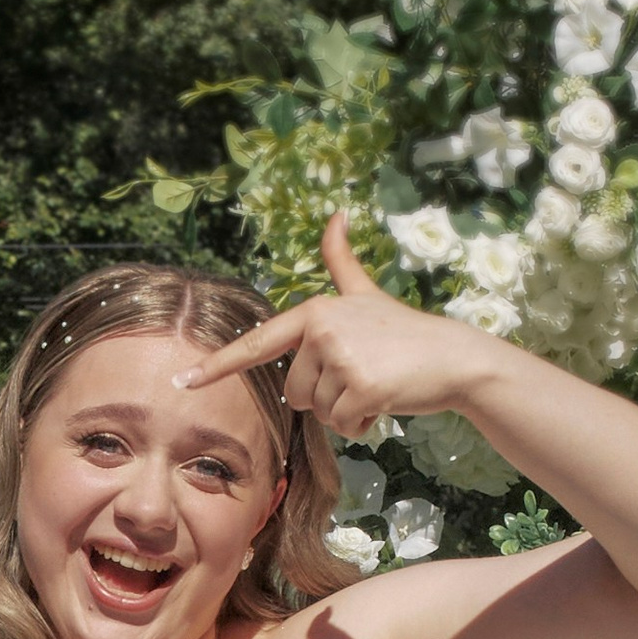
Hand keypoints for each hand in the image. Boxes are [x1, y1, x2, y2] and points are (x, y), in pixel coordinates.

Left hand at [183, 208, 515, 436]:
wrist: (455, 357)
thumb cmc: (406, 332)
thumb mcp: (367, 294)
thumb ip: (342, 261)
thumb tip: (336, 214)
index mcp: (314, 312)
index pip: (257, 343)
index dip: (217, 366)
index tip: (183, 382)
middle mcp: (321, 330)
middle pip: (294, 393)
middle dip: (326, 395)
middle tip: (363, 373)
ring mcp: (340, 358)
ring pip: (318, 412)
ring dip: (346, 409)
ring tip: (377, 383)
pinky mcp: (360, 387)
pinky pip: (342, 424)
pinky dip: (363, 423)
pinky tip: (386, 400)